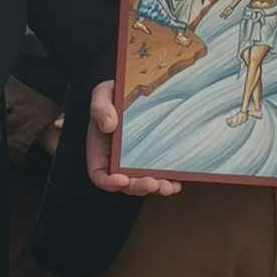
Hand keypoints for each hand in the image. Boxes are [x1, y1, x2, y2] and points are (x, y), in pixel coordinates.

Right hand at [86, 80, 181, 197]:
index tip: (121, 179)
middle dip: (138, 187)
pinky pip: (161, 174)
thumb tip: (109, 125)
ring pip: (144, 182)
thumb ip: (100, 108)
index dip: (109, 182)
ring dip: (156, 188)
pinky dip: (169, 181)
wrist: (135, 88)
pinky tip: (177, 181)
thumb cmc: (114, 94)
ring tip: (167, 187)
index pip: (99, 175)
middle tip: (151, 184)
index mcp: (101, 151)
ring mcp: (137, 162)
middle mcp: (118, 161)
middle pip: (125, 184)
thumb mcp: (102, 94)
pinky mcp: (154, 158)